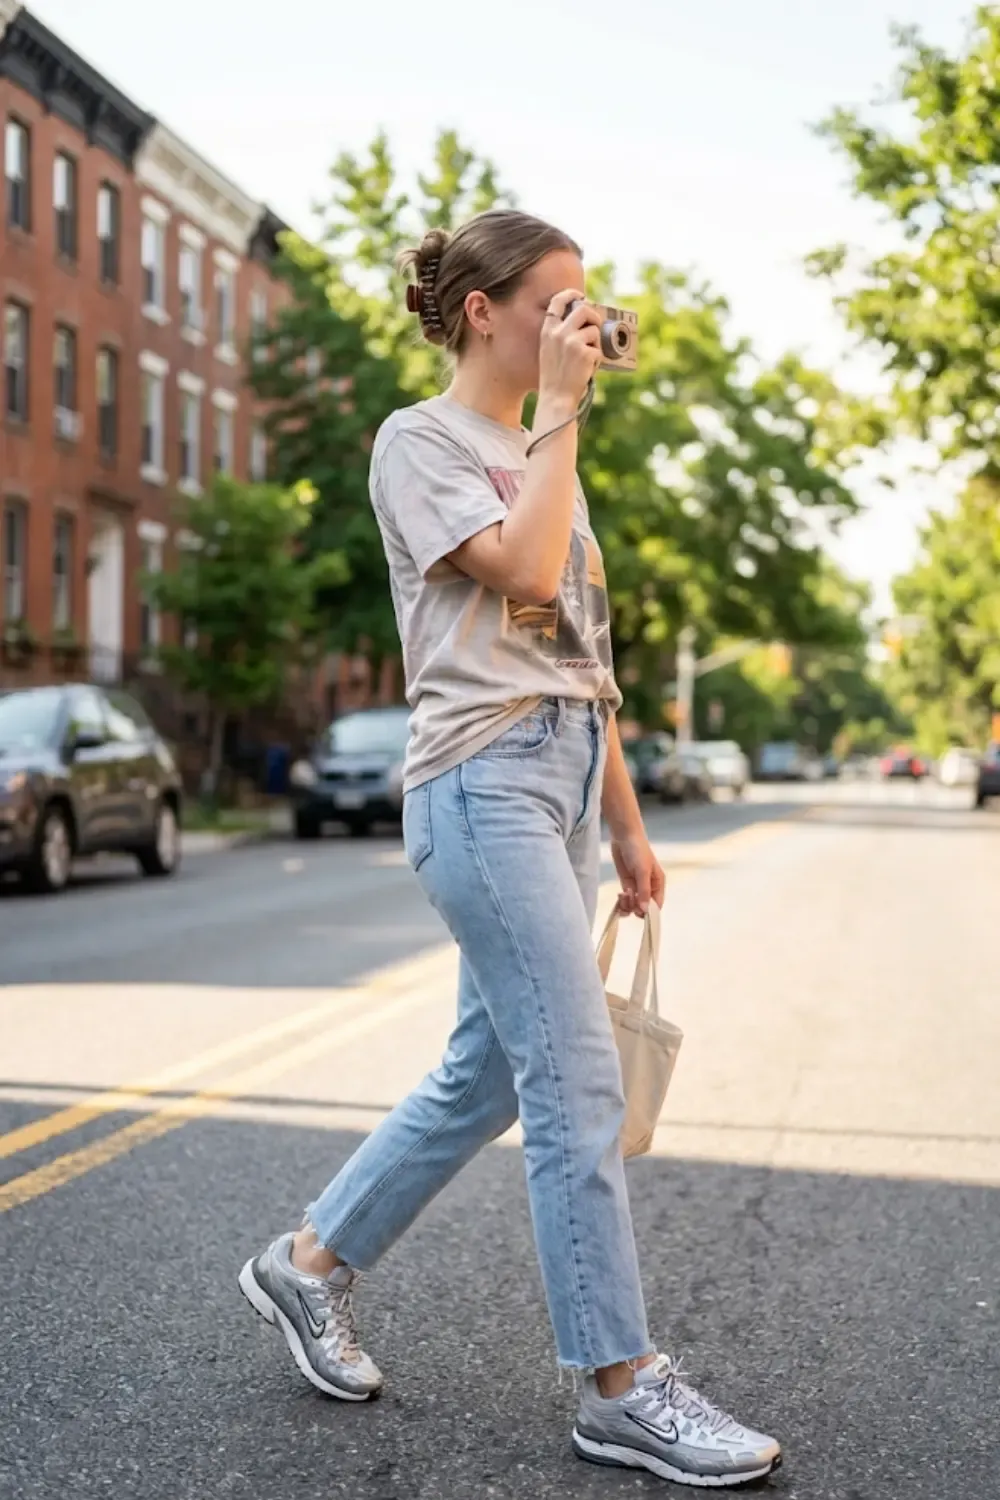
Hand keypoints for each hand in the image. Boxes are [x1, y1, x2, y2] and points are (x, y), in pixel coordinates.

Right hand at [537, 289, 601, 409]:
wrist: (556, 398)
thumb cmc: (554, 377)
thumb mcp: (548, 349)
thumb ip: (560, 333)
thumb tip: (583, 319)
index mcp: (547, 330)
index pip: (558, 301)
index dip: (572, 294)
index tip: (581, 296)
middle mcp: (559, 333)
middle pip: (584, 309)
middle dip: (594, 316)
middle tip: (596, 326)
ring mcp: (572, 342)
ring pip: (594, 330)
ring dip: (595, 343)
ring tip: (587, 358)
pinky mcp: (586, 353)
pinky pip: (599, 349)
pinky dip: (597, 359)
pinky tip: (587, 369)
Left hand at [610, 831, 664, 917]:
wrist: (624, 837)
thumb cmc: (638, 851)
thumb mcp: (642, 871)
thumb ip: (644, 891)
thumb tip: (644, 911)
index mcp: (658, 884)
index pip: (656, 905)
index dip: (649, 912)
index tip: (639, 913)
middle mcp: (649, 888)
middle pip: (644, 908)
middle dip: (636, 907)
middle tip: (629, 898)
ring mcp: (637, 887)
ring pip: (634, 906)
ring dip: (627, 904)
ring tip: (623, 894)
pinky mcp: (626, 884)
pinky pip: (626, 900)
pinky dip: (622, 901)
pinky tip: (620, 894)